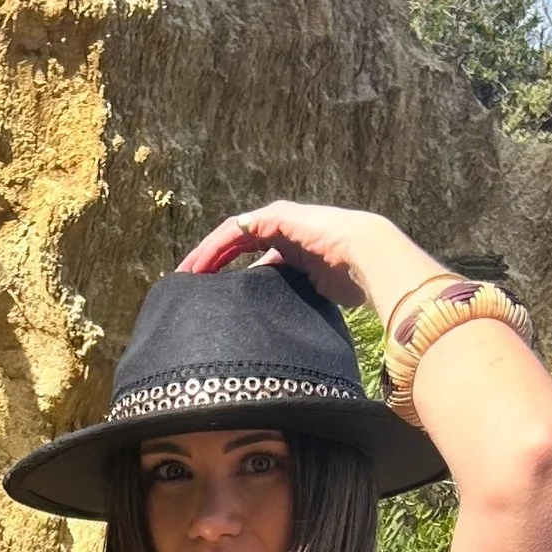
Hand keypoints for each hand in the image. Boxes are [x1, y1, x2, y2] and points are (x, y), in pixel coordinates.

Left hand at [175, 201, 439, 322]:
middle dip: (207, 264)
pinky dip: (215, 249)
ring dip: (204, 255)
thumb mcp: (310, 296)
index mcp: (289, 246)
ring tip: (183, 277)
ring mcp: (277, 220)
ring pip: (229, 235)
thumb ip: (289, 302)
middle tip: (183, 286)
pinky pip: (236, 232)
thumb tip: (273, 334)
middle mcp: (280, 229)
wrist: (368, 258)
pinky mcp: (276, 217)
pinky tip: (199, 267)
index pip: (248, 256)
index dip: (224, 273)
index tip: (202, 295)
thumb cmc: (351, 281)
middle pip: (232, 244)